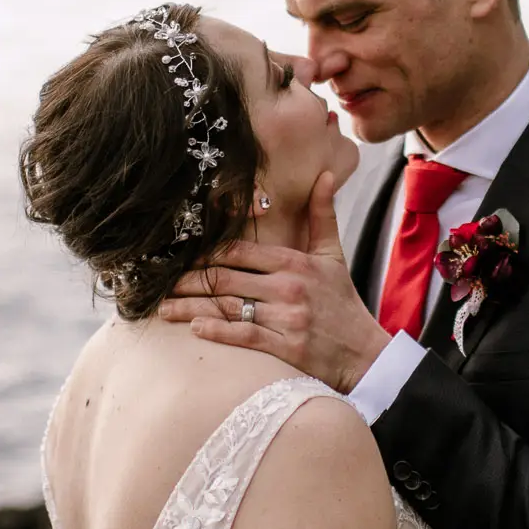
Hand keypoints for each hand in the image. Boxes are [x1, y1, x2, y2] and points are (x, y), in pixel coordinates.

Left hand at [158, 171, 392, 393]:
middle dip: (189, 281)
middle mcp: (289, 287)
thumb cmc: (344, 304)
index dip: (207, 253)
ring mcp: (287, 318)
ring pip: (229, 307)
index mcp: (295, 263)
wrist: (366, 353)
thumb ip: (323, 216)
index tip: (182, 256)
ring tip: (164, 308)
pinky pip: (245, 335)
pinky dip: (218, 330)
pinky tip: (195, 328)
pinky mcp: (287, 348)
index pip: (241, 252)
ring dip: (192, 307)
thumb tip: (327, 175)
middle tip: (162, 283)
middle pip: (227, 279)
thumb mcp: (334, 256)